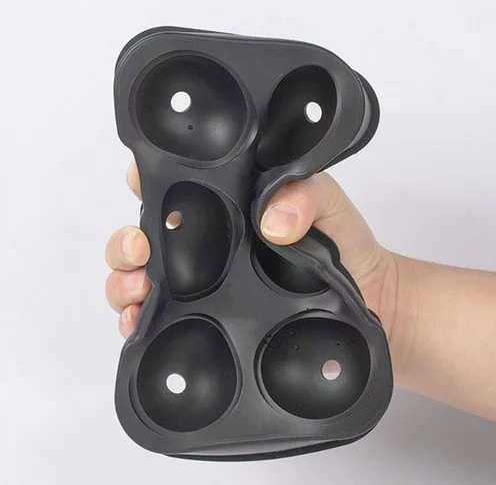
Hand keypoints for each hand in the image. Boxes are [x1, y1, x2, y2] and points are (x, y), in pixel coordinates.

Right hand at [105, 161, 398, 341]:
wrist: (367, 300)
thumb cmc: (346, 245)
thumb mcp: (328, 204)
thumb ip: (305, 193)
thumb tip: (270, 220)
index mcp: (228, 206)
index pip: (178, 186)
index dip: (150, 178)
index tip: (139, 181)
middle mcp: (208, 244)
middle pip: (147, 235)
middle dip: (127, 240)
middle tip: (138, 249)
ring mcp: (203, 284)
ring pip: (143, 277)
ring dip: (123, 280)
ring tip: (135, 289)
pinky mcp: (208, 318)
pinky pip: (158, 318)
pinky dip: (137, 320)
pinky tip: (137, 323)